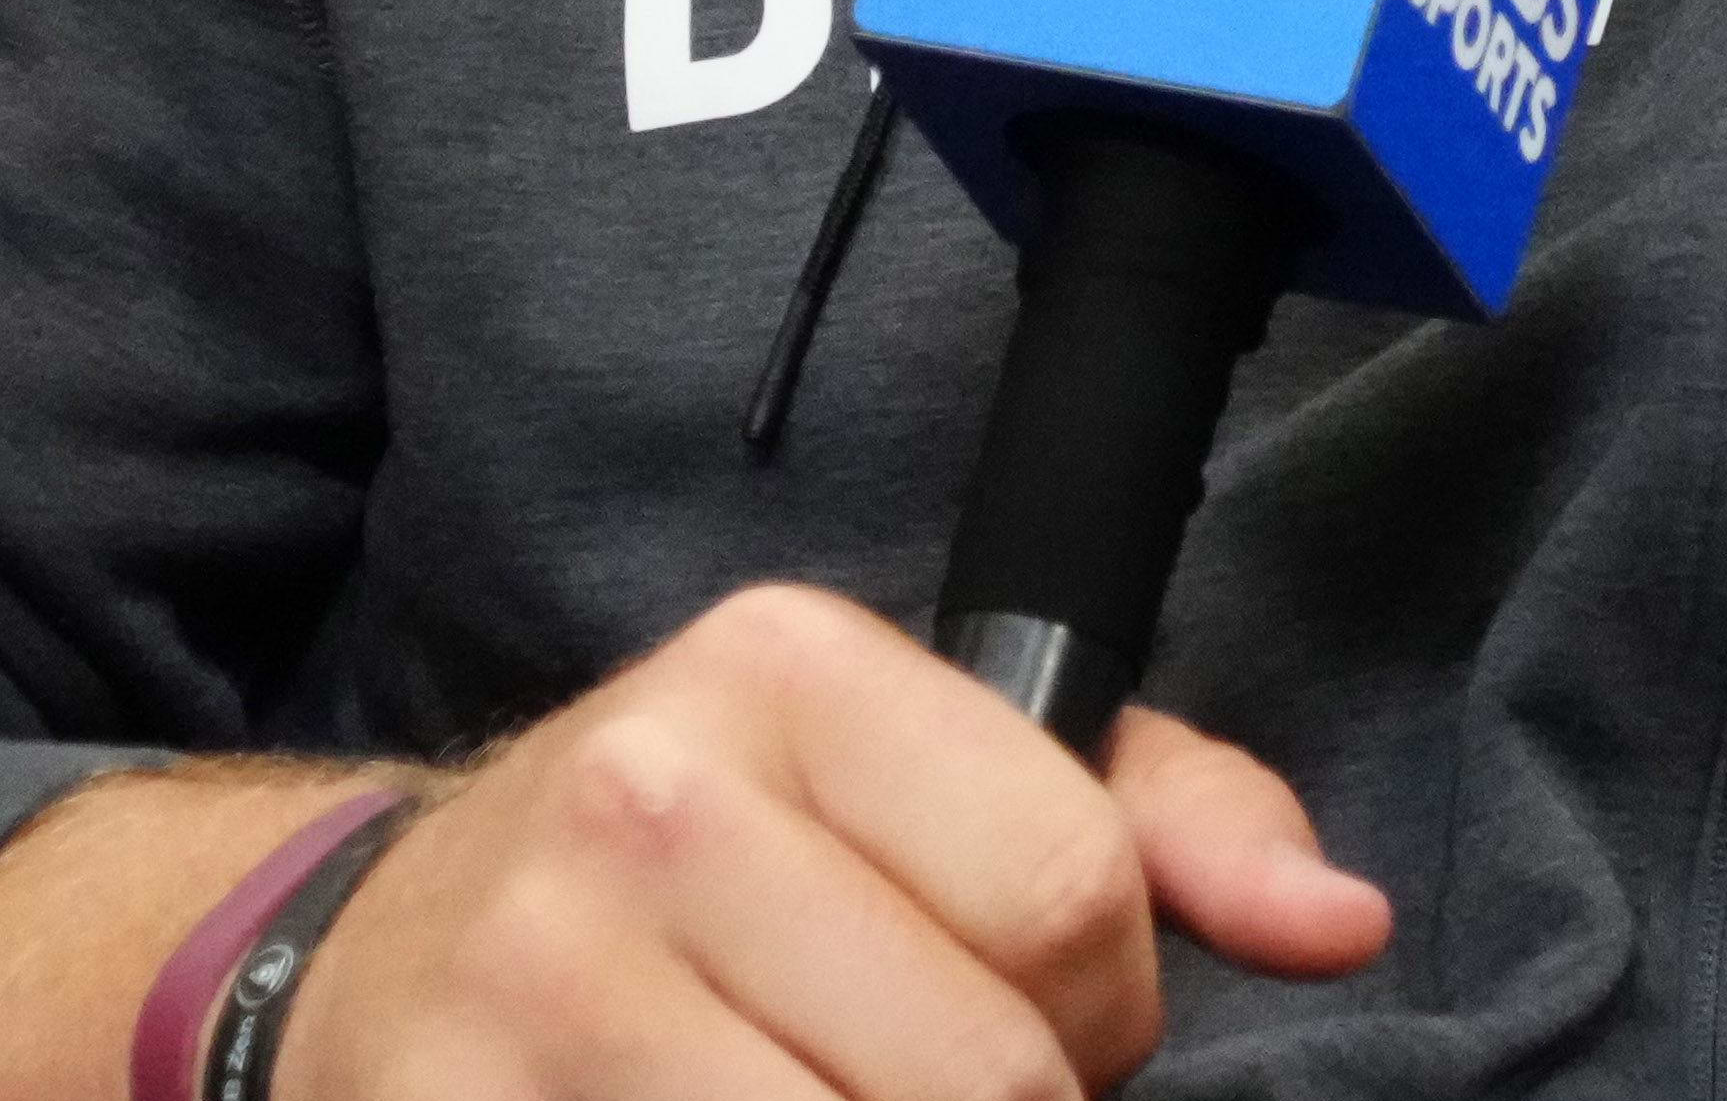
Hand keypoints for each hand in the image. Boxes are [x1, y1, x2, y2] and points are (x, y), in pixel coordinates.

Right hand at [294, 588, 1386, 1097]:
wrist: (388, 952)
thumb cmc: (711, 866)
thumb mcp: (923, 772)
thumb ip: (1161, 822)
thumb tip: (1338, 924)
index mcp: (789, 667)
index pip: (1075, 894)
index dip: (1103, 1004)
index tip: (1039, 1012)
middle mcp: (652, 797)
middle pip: (983, 1077)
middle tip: (921, 1089)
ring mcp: (545, 976)